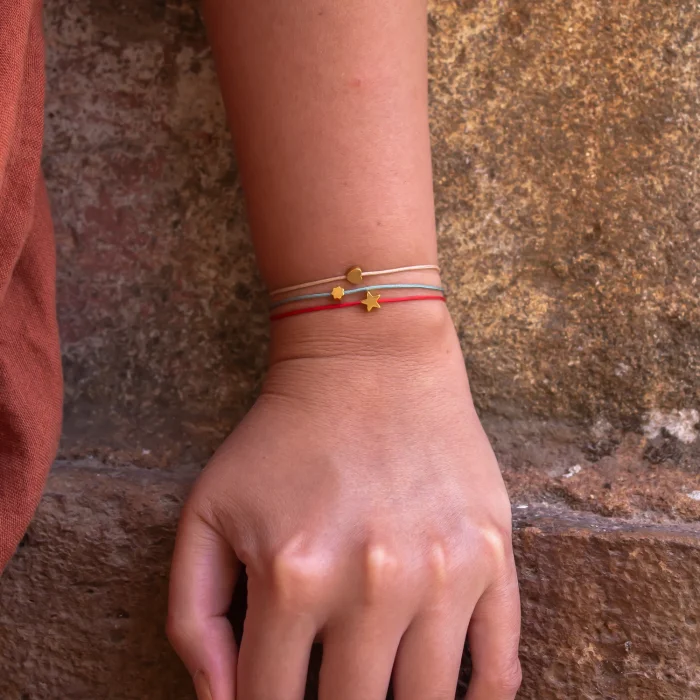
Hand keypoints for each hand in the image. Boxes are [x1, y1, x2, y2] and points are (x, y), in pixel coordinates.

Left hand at [167, 305, 520, 699]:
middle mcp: (374, 585)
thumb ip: (193, 617)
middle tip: (328, 689)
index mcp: (293, 577)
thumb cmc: (282, 438)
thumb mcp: (207, 510)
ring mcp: (444, 573)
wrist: (369, 363)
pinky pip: (501, 666)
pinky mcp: (492, 556)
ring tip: (380, 688)